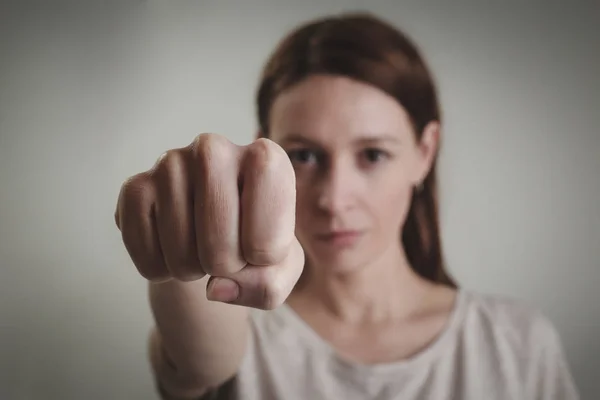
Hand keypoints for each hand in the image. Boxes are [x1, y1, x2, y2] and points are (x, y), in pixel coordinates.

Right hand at [115, 133, 303, 309]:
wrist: (208, 226)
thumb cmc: (254, 240)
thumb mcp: (280, 268)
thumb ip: (268, 285)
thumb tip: (216, 287)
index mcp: (266, 160)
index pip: (267, 244)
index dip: (262, 264)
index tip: (261, 245)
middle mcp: (215, 150)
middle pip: (221, 250)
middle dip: (225, 269)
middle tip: (226, 249)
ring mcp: (170, 164)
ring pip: (181, 256)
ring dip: (192, 270)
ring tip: (199, 246)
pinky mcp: (135, 186)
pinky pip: (146, 256)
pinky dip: (160, 269)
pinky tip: (171, 245)